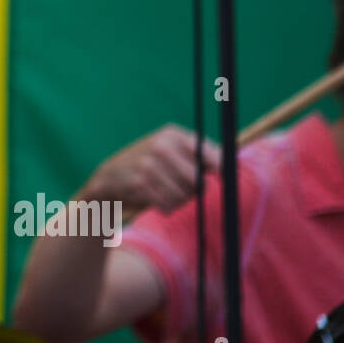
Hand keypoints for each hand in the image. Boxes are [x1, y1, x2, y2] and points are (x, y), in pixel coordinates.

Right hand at [82, 124, 220, 221]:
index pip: (213, 156)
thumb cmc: (149, 166)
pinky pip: (168, 205)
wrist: (109, 177)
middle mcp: (162, 146)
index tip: (224, 181)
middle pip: (199, 181)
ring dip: (178, 201)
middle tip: (182, 188)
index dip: (224, 172)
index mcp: (173, 134)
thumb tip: (234, 167)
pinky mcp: (140, 183)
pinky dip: (166, 208)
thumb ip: (199, 155)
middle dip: (194, 190)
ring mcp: (149, 164)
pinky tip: (156, 200)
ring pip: (184, 196)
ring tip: (165, 193)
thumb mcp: (170, 151)